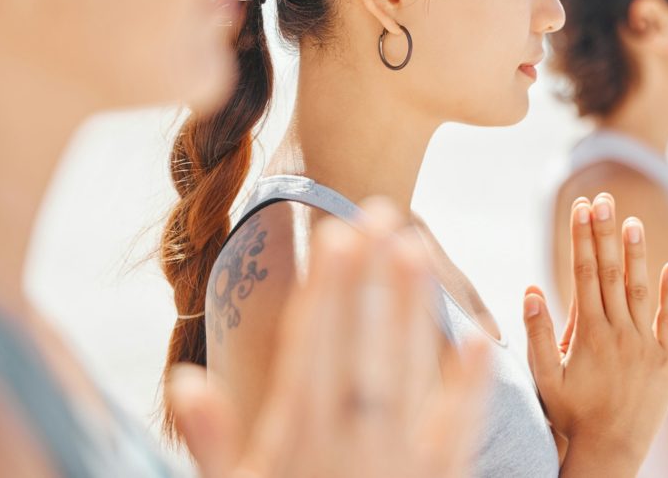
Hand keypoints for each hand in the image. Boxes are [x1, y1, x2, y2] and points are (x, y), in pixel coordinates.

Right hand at [167, 199, 490, 477]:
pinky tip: (482, 340)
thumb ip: (210, 445)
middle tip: (384, 214)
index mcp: (294, 439)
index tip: (335, 236)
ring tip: (419, 249)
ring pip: (404, 371)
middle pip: (360, 345)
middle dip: (371, 279)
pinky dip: (469, 387)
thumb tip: (186, 383)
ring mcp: (395, 462)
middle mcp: (347, 443)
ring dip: (412, 309)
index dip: (325, 289)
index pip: (311, 348)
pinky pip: (455, 431)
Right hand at [523, 193, 667, 468]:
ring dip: (636, 253)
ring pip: (640, 290)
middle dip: (605, 232)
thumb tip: (531, 289)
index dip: (582, 237)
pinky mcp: (667, 360)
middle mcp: (618, 333)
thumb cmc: (569, 415)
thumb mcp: (545, 377)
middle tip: (603, 198)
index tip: (581, 206)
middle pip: (611, 272)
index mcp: (587, 333)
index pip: (584, 273)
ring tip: (632, 220)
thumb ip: (539, 333)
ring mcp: (645, 345)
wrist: (609, 452)